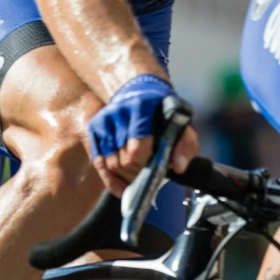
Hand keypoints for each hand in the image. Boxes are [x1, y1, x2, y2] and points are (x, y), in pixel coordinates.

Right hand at [86, 75, 196, 194]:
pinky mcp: (94, 128)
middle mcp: (118, 111)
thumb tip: (178, 167)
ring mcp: (104, 120)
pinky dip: (111, 180)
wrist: (141, 90)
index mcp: (141, 106)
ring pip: (110, 164)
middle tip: (150, 173)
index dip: (148, 164)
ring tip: (141, 177)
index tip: (160, 166)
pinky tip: (123, 189)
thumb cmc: (163, 112)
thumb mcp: (181, 124)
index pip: (137, 149)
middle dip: (139, 173)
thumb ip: (185, 145)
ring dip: (127, 177)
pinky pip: (99, 162)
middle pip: (123, 160)